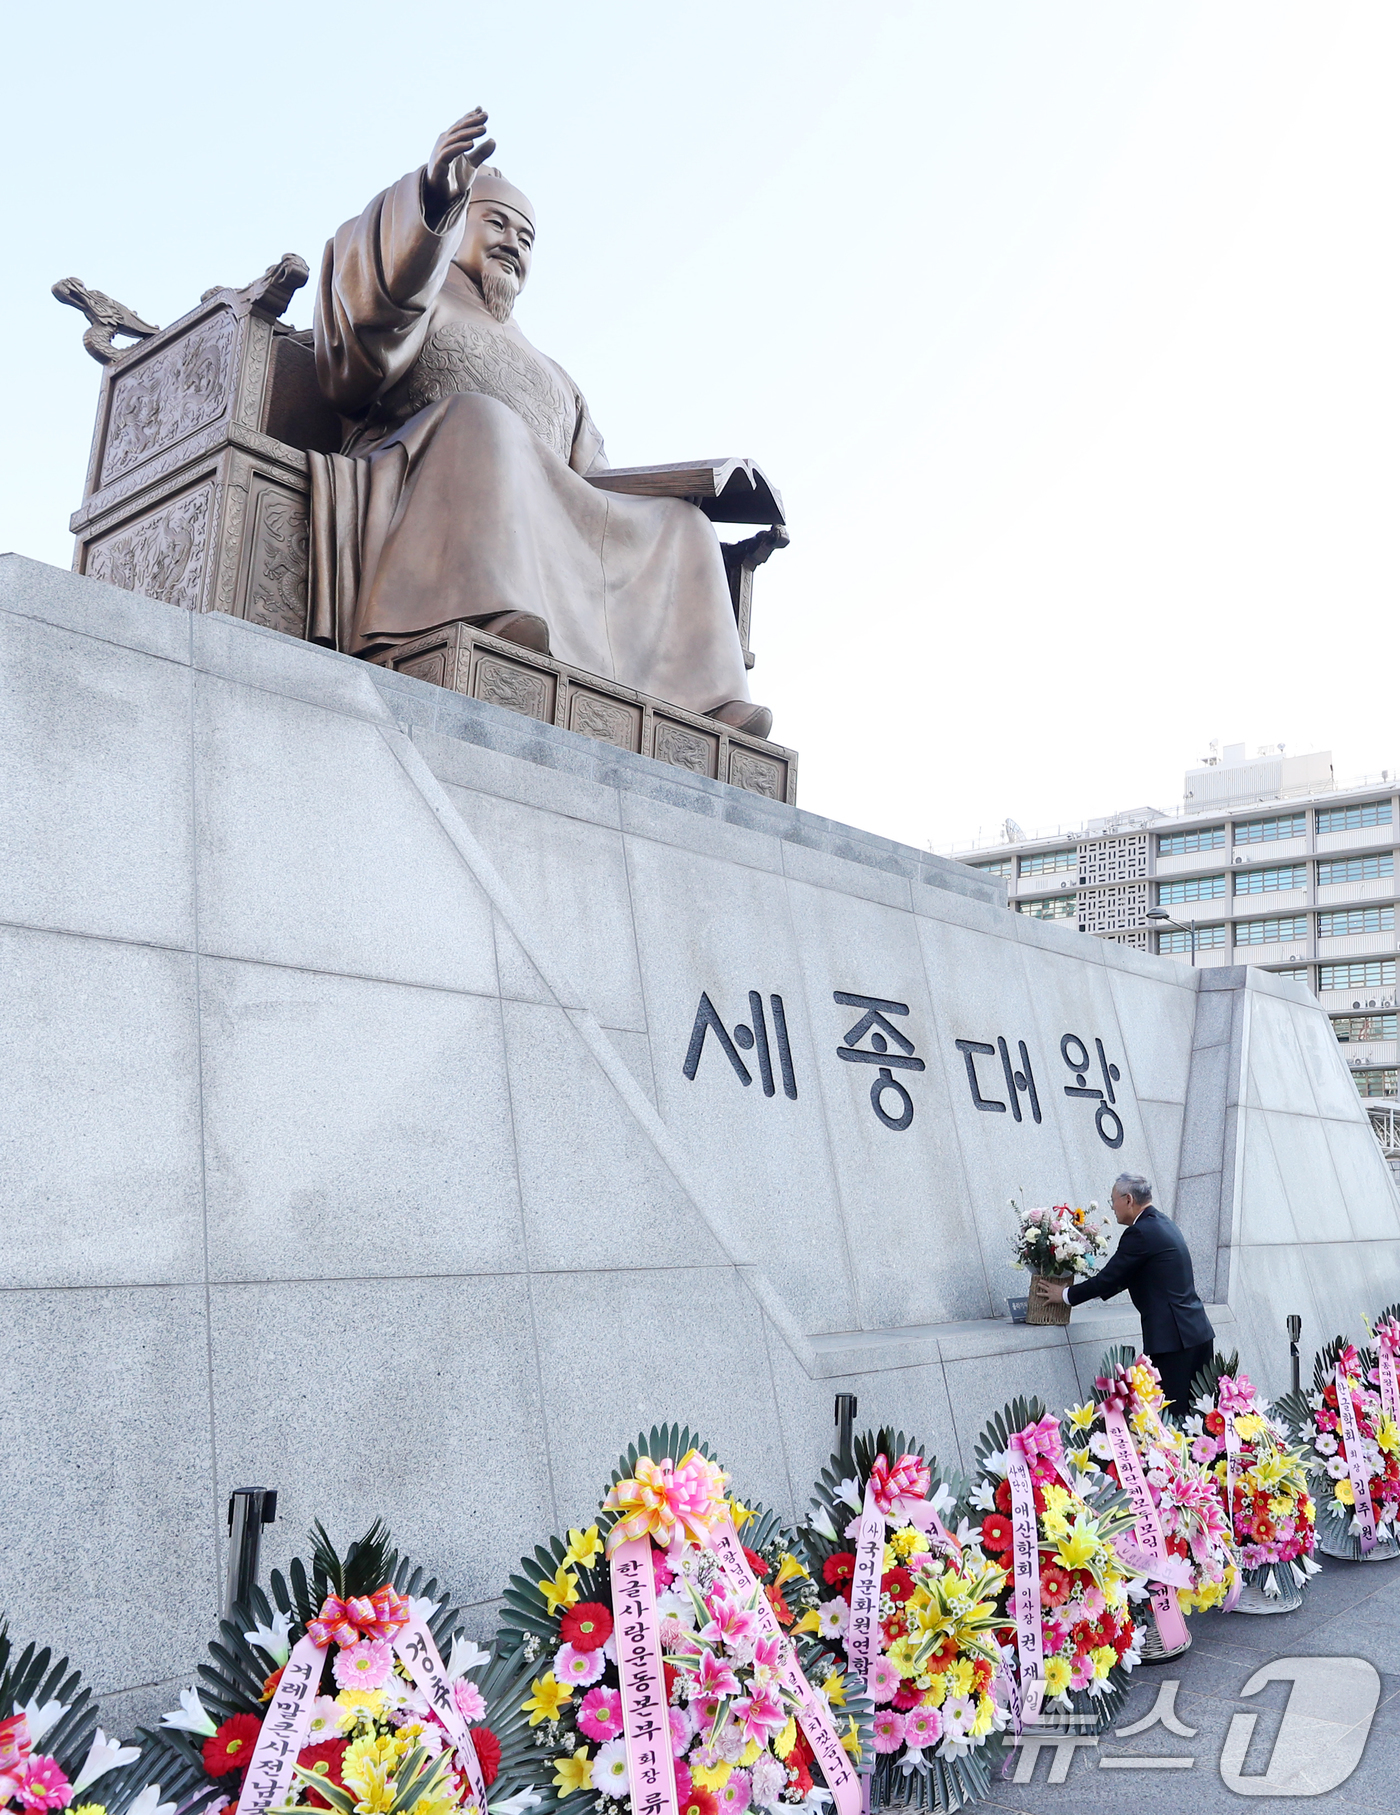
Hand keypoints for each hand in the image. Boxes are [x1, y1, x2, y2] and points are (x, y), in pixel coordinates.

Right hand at [424, 108, 497, 227]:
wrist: (442, 195)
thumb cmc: (454, 177)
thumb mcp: (472, 164)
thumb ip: (481, 153)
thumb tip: (494, 140)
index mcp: (451, 140)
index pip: (462, 125)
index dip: (471, 117)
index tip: (483, 111)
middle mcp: (444, 142)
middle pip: (459, 128)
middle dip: (473, 121)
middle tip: (486, 116)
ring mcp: (440, 152)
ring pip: (455, 138)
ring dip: (470, 133)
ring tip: (483, 129)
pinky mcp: (439, 163)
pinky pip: (449, 152)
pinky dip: (460, 147)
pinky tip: (471, 144)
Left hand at [1039, 1280, 1067, 1305]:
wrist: (1064, 1295)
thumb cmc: (1064, 1290)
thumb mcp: (1063, 1287)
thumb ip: (1064, 1285)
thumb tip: (1066, 1284)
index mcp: (1052, 1286)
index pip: (1046, 1283)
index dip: (1043, 1281)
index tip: (1040, 1280)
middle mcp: (1050, 1290)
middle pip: (1044, 1287)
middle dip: (1040, 1285)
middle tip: (1038, 1284)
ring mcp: (1049, 1295)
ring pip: (1043, 1294)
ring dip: (1040, 1294)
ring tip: (1037, 1293)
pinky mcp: (1051, 1299)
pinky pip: (1047, 1302)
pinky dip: (1045, 1304)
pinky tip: (1043, 1305)